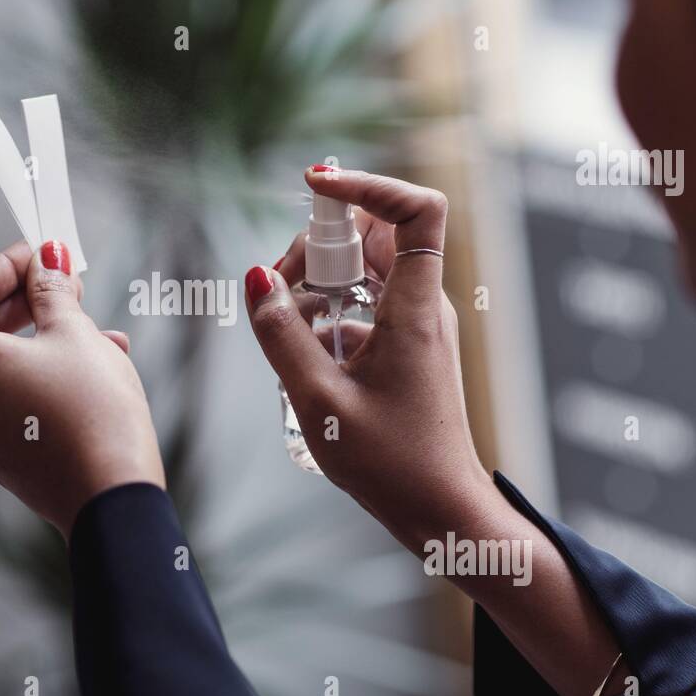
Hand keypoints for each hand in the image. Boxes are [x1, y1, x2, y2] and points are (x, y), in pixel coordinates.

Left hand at [0, 240, 164, 538]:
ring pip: (2, 365)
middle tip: (67, 285)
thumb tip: (46, 261)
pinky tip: (94, 368)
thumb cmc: (91, 413)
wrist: (111, 495)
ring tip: (98, 330)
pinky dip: (43, 374)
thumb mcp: (74, 333)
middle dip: (26, 301)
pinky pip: (12, 399)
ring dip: (44, 339)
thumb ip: (52, 290)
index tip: (41, 255)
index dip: (5, 266)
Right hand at [245, 167, 491, 547]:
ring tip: (285, 323)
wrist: (441, 512)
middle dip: (320, 243)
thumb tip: (254, 278)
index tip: (316, 184)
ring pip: (365, 269)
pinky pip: (364, 304)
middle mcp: (422, 306)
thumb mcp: (319, 400)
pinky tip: (301, 353)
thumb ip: (283, 336)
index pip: (415, 209)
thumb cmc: (391, 465)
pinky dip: (328, 313)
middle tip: (279, 287)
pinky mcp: (406, 345)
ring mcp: (416, 324)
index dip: (369, 183)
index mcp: (415, 309)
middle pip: (375, 233)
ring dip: (319, 280)